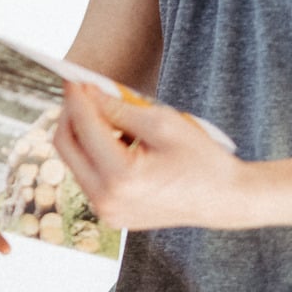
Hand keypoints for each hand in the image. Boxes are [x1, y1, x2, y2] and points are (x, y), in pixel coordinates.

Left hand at [53, 85, 251, 231]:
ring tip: (108, 115)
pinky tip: (116, 139)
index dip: (77, 98)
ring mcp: (107, 212)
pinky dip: (95, 154)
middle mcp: (107, 200)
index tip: (74, 77)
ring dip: (84, 134)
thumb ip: (119, 108)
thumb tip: (88, 93)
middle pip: (66, 146)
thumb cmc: (201, 159)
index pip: (84, 126)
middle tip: (82, 92)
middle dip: (71, 114)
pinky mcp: (111, 214)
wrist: (224, 199)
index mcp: (122, 177)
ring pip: (75, 161)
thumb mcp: (163, 123)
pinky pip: (89, 176)